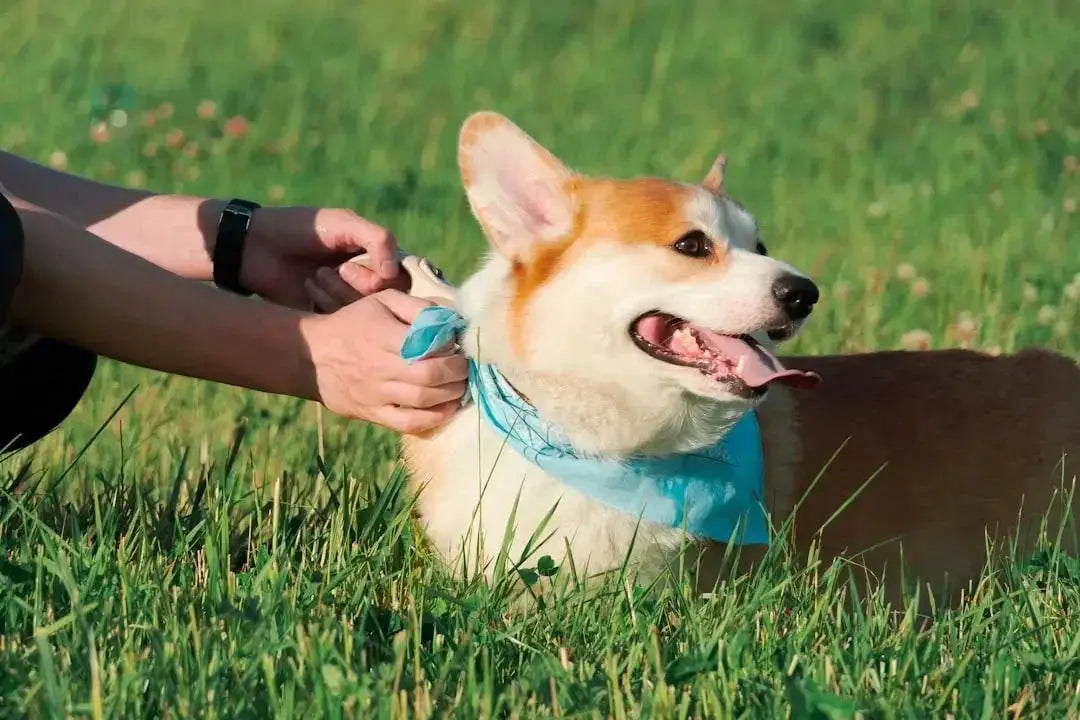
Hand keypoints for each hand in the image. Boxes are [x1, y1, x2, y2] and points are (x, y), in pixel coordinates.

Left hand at [239, 206, 409, 307]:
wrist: (257, 247)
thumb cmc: (301, 229)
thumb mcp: (344, 223)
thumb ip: (379, 239)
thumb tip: (393, 274)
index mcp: (378, 256)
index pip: (404, 277)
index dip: (385, 275)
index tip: (357, 265)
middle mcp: (369, 281)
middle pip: (389, 299)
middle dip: (363, 285)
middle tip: (338, 270)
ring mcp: (350, 301)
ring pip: (367, 312)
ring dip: (341, 293)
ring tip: (316, 276)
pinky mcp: (330, 318)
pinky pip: (345, 323)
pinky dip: (328, 304)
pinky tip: (309, 288)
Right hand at [300, 290, 467, 433]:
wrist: (312, 355)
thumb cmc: (354, 323)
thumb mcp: (382, 302)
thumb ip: (418, 308)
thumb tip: (452, 321)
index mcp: (383, 335)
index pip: (428, 345)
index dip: (451, 346)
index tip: (457, 344)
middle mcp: (380, 367)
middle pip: (429, 375)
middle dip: (457, 372)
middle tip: (465, 366)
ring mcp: (376, 394)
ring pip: (423, 400)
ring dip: (452, 394)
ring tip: (461, 385)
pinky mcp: (373, 413)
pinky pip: (408, 423)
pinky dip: (434, 418)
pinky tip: (448, 408)